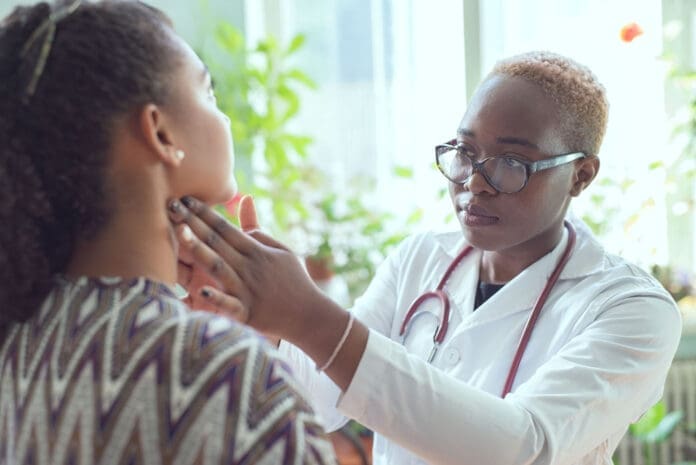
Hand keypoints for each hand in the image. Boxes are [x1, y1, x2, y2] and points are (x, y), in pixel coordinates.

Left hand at [167, 196, 322, 340]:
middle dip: (193, 223)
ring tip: (180, 233)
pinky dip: (216, 298)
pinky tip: (200, 291)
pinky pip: (229, 305)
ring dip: (198, 249)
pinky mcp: (248, 313)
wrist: (310, 316)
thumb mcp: (282, 252)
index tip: (186, 199)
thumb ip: (259, 230)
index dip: (206, 213)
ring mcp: (247, 290)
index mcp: (257, 252)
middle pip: (217, 242)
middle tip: (171, 205)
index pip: (226, 228)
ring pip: (218, 266)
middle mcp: (250, 267)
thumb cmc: (295, 282)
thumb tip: (246, 203)